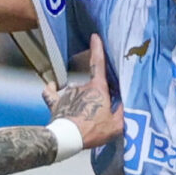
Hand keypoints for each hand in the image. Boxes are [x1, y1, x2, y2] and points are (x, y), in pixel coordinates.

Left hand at [45, 34, 123, 152]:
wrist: (68, 138)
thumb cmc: (93, 130)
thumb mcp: (116, 125)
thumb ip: (121, 113)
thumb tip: (125, 106)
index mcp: (98, 89)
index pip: (98, 64)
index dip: (97, 49)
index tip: (95, 36)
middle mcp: (81, 86)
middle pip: (90, 84)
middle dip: (95, 94)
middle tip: (99, 111)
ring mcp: (67, 93)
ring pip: (75, 91)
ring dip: (80, 99)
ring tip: (82, 116)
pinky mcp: (55, 102)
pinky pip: (50, 93)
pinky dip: (51, 90)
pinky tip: (51, 87)